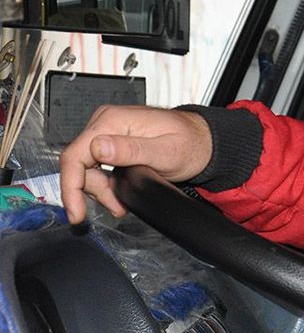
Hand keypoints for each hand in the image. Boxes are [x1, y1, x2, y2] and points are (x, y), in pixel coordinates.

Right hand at [59, 105, 212, 223]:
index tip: (76, 212)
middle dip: (94, 191)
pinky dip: (106, 185)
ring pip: (87, 169)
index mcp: (113, 120)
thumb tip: (99, 147)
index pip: (75, 155)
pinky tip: (119, 194)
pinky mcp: (113, 143)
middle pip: (79, 165)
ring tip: (121, 203)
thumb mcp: (164, 151)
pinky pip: (97, 167)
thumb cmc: (191, 143)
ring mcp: (109, 132)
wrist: (204, 142)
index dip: (70, 187)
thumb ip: (131, 150)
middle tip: (116, 206)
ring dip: (101, 191)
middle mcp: (106, 123)